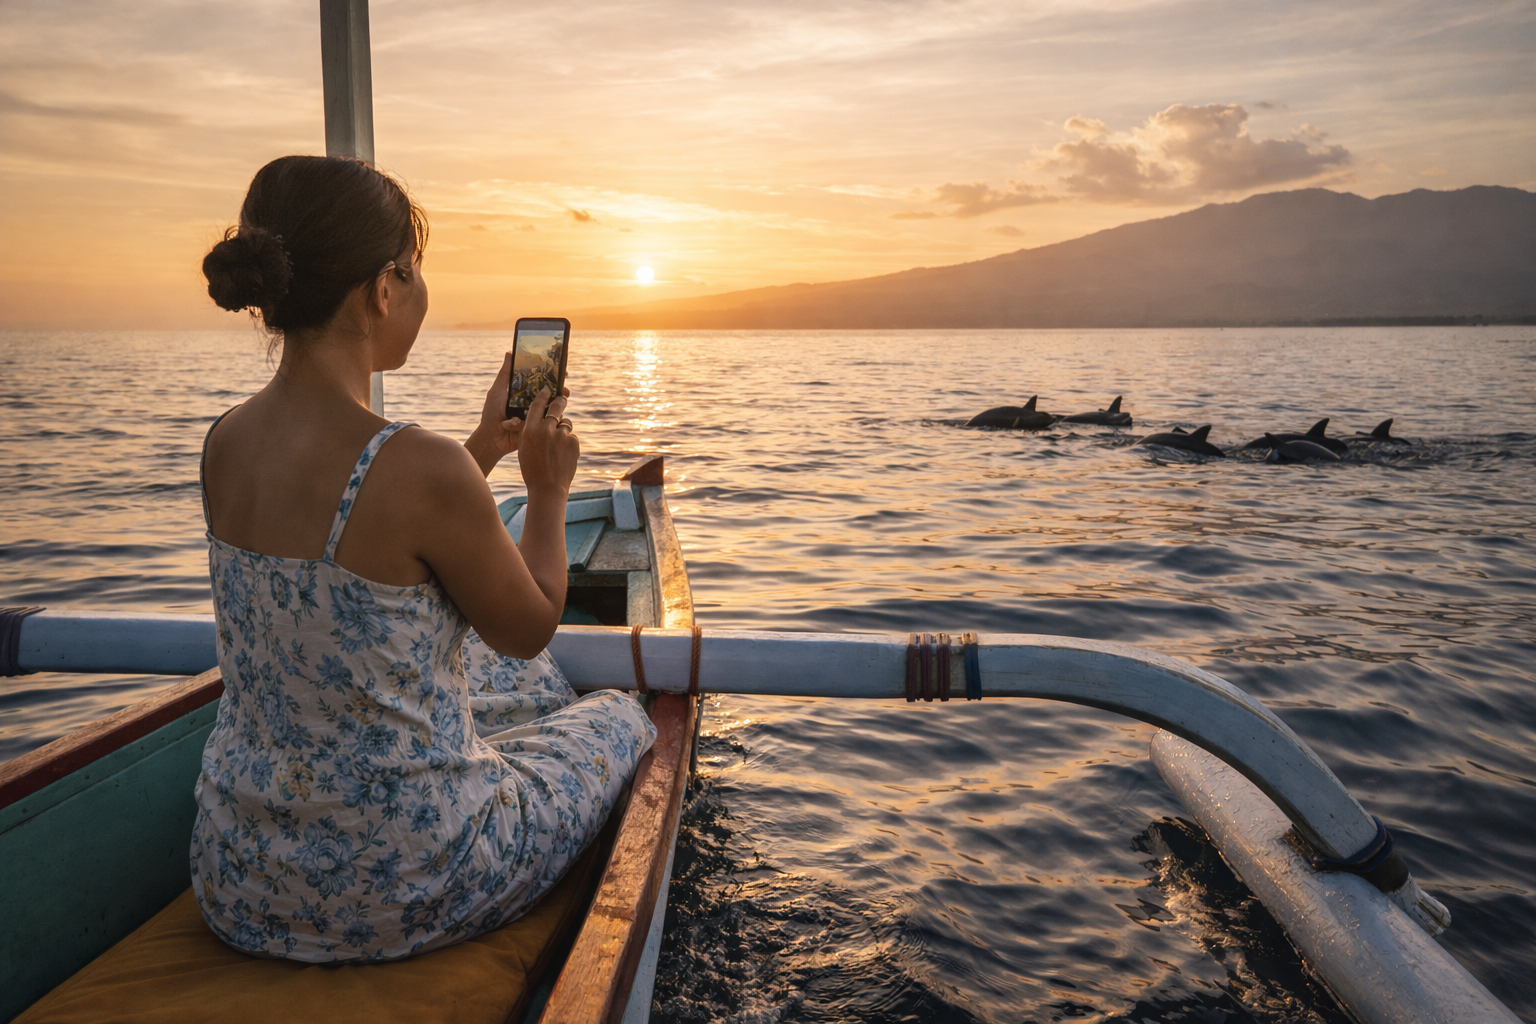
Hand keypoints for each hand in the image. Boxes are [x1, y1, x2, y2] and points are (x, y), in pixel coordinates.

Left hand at [467, 352, 568, 474]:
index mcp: (524, 391)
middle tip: (565, 389)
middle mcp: (532, 401)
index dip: (553, 374)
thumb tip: (510, 352)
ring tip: (560, 400)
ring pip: (552, 408)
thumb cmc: (491, 413)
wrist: (491, 439)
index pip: (541, 380)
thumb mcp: (497, 391)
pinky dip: (542, 420)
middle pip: (550, 393)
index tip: (562, 369)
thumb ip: (505, 374)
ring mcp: (536, 414)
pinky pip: (547, 423)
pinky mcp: (537, 427)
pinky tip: (533, 419)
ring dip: (557, 405)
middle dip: (560, 390)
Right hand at [517, 386, 579, 497]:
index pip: (537, 404)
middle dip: (560, 401)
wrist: (547, 487)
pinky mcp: (573, 442)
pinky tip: (563, 455)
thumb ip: (530, 431)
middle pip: (556, 406)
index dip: (543, 395)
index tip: (547, 389)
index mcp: (530, 429)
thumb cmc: (532, 469)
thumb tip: (538, 418)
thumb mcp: (524, 447)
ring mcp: (561, 435)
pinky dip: (569, 443)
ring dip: (563, 429)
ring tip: (558, 445)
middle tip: (562, 398)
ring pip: (566, 423)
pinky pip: (571, 437)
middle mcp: (545, 428)